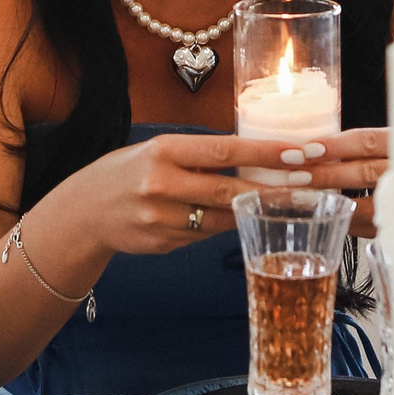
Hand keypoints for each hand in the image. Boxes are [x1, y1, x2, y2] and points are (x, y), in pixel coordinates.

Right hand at [61, 133, 310, 257]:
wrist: (83, 212)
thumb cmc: (127, 172)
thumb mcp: (157, 150)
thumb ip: (198, 155)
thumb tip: (252, 155)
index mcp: (164, 152)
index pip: (224, 150)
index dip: (266, 153)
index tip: (300, 152)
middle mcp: (162, 184)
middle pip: (229, 190)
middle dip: (274, 189)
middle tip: (310, 184)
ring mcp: (162, 219)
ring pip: (222, 219)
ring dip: (257, 213)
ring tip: (291, 204)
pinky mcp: (163, 244)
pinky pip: (205, 235)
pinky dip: (224, 227)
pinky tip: (238, 221)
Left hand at [300, 129, 393, 237]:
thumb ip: (374, 148)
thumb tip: (318, 148)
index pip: (371, 141)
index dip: (338, 144)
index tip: (308, 147)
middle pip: (365, 172)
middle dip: (326, 173)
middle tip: (293, 173)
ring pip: (366, 204)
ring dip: (331, 201)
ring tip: (299, 196)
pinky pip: (370, 227)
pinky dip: (344, 221)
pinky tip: (321, 216)